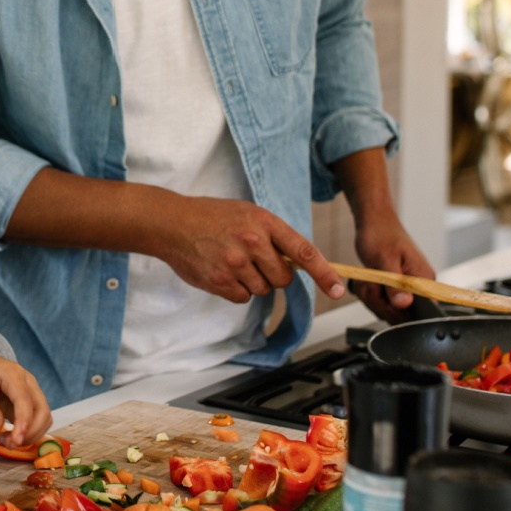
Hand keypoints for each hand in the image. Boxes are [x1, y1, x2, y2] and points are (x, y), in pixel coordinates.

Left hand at [0, 344, 52, 448]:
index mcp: (14, 374)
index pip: (26, 402)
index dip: (24, 424)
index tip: (15, 442)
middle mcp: (27, 382)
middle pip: (42, 411)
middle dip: (30, 432)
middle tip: (8, 444)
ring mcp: (27, 392)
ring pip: (42, 417)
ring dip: (30, 434)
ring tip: (5, 441)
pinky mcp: (23, 402)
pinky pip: (33, 420)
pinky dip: (26, 432)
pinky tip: (8, 437)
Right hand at [157, 196, 345, 303]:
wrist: (172, 223)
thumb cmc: (211, 216)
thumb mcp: (247, 213)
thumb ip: (273, 235)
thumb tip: (297, 263)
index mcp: (264, 222)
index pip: (304, 252)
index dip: (325, 274)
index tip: (338, 290)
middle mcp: (253, 242)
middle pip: (283, 278)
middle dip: (273, 274)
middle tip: (253, 260)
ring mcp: (236, 263)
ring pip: (263, 290)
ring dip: (252, 282)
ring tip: (231, 261)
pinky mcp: (220, 281)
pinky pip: (243, 298)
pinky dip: (235, 290)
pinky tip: (221, 271)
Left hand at [351, 213, 435, 323]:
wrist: (374, 222)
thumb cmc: (381, 234)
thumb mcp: (384, 260)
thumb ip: (395, 284)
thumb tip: (405, 304)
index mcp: (424, 281)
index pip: (420, 313)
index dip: (398, 311)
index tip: (383, 295)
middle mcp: (420, 288)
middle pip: (399, 315)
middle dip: (378, 301)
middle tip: (371, 281)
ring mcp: (407, 290)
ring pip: (387, 310)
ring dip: (371, 296)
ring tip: (369, 277)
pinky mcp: (396, 290)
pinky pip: (381, 303)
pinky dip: (370, 294)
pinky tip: (368, 280)